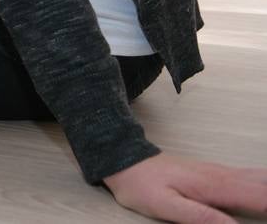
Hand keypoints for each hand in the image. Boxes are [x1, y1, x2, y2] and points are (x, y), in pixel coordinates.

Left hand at [104, 153, 266, 222]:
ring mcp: (223, 174)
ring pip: (263, 179)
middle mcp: (225, 177)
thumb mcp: (165, 206)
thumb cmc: (142, 186)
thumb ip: (200, 218)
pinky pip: (254, 177)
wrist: (124, 160)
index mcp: (217, 187)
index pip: (262, 197)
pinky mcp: (218, 175)